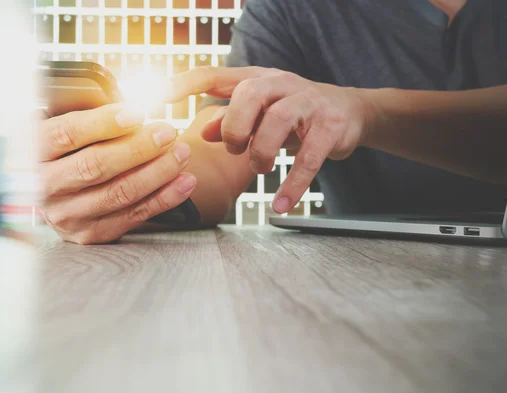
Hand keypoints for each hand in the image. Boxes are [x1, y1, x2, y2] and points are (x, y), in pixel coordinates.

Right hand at [39, 104, 196, 243]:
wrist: (55, 198)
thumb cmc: (68, 152)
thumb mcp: (65, 131)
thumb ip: (90, 120)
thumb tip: (132, 105)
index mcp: (32, 152)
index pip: (66, 134)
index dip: (103, 123)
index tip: (138, 113)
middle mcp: (45, 187)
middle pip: (95, 165)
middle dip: (138, 148)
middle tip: (168, 132)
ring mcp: (67, 215)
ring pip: (118, 192)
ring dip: (157, 172)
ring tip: (182, 153)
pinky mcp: (91, 233)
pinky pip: (134, 215)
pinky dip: (164, 198)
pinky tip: (184, 181)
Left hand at [168, 67, 375, 213]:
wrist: (349, 111)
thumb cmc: (295, 113)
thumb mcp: (261, 112)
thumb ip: (231, 119)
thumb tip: (202, 133)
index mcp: (258, 79)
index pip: (215, 74)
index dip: (184, 84)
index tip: (157, 98)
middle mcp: (282, 84)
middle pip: (249, 93)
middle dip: (235, 127)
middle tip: (235, 149)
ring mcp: (309, 102)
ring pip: (277, 121)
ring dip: (261, 152)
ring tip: (260, 168)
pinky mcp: (331, 127)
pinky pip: (308, 158)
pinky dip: (292, 185)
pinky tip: (280, 204)